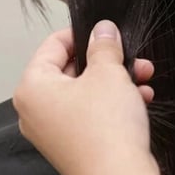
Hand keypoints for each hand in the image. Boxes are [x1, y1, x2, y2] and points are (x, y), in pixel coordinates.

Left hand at [13, 21, 159, 174]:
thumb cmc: (106, 130)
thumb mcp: (108, 72)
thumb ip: (103, 45)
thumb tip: (103, 30)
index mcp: (32, 87)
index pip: (52, 44)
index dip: (82, 34)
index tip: (104, 31)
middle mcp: (35, 109)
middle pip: (70, 68)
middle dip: (106, 60)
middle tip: (129, 54)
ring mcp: (53, 129)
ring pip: (85, 90)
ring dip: (115, 80)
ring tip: (142, 75)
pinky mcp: (72, 143)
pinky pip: (90, 112)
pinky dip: (112, 102)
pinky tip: (141, 97)